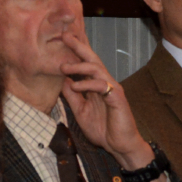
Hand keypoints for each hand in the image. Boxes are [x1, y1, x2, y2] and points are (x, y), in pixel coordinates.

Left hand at [57, 32, 147, 160]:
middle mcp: (105, 83)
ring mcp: (112, 88)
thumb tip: (63, 81)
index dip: (74, 52)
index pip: (85, 64)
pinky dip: (87, 84)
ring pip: (96, 68)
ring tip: (63, 67)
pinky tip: (75, 85)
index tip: (61, 40)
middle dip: (78, 46)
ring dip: (79, 65)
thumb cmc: (103, 129)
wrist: (120, 145)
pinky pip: (101, 85)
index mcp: (96, 85)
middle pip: (92, 59)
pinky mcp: (117, 97)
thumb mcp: (80, 111)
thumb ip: (73, 96)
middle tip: (65, 36)